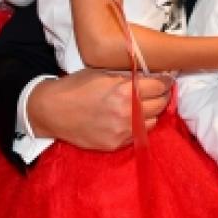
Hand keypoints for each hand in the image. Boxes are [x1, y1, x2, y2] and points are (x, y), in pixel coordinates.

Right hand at [27, 70, 170, 150]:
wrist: (53, 111)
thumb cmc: (77, 87)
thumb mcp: (104, 73)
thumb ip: (129, 76)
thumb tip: (151, 75)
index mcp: (126, 91)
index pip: (161, 86)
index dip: (164, 81)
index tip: (164, 80)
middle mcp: (128, 113)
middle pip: (161, 104)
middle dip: (161, 96)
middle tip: (157, 91)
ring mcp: (123, 131)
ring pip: (154, 121)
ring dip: (151, 112)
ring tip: (142, 105)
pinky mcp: (116, 144)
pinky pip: (139, 134)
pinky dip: (139, 125)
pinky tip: (129, 118)